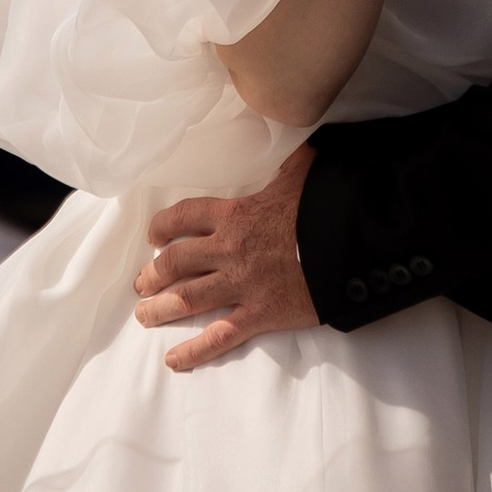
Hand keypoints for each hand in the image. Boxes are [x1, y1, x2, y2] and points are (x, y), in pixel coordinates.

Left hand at [135, 145, 317, 368]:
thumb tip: (294, 131)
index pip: (185, 217)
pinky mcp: (259, 314)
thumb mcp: (304, 171)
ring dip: (160, 309)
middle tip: (141, 284)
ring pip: (187, 299)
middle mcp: (229, 250)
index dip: (164, 227)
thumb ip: (290, 158)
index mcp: (235, 214)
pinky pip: (219, 336)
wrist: (350, 244)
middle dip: (153, 275)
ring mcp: (241, 285)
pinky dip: (194, 351)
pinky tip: (174, 359)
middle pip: (176, 263)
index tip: (153, 236)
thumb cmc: (325, 205)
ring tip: (144, 316)